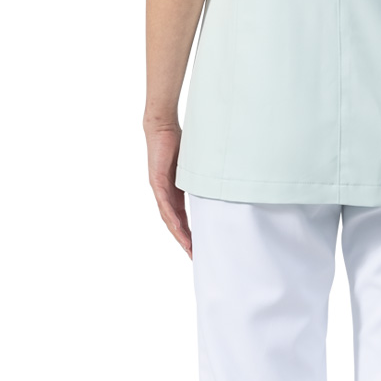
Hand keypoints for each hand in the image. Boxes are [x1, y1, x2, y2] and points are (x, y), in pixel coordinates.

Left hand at [145, 124, 191, 258]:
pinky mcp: (156, 182)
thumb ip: (203, 174)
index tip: (198, 245)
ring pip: (169, 217)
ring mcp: (160, 188)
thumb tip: (224, 176)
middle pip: (175, 222)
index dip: (189, 231)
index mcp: (174, 189)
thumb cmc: (180, 140)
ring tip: (188, 248)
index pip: (182, 215)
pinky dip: (172, 217)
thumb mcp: (195, 163)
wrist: (163, 125)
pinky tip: (178, 228)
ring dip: (178, 234)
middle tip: (194, 255)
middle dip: (184, 239)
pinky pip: (164, 204)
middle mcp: (165, 192)